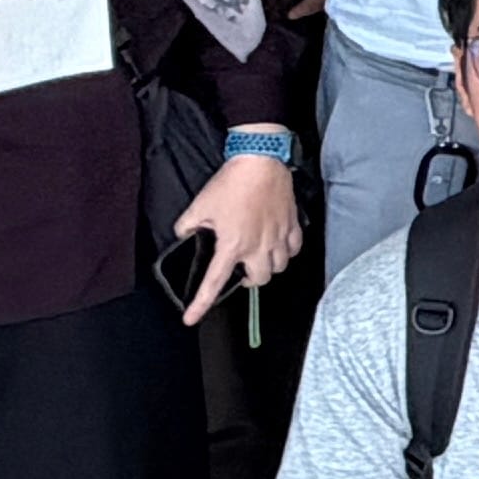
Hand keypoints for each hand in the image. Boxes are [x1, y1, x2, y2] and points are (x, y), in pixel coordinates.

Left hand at [169, 148, 299, 318]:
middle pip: (258, 280)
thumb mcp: (199, 205)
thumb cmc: (230, 182)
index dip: (201, 303)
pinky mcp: (291, 224)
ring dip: (268, 267)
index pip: (214, 281)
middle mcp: (258, 246)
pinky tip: (279, 245)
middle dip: (249, 280)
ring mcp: (278, 236)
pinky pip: (294, 248)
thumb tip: (184, 235)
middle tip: (241, 269)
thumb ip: (187, 226)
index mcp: (232, 245)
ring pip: (279, 267)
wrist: (260, 160)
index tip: (191, 319)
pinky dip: (286, 252)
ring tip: (260, 258)